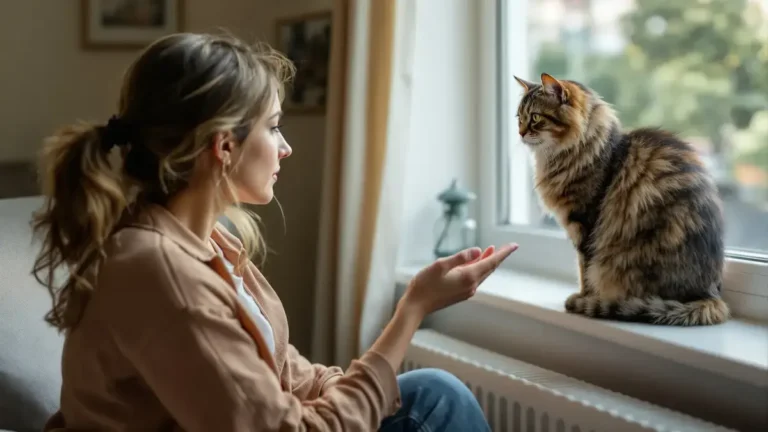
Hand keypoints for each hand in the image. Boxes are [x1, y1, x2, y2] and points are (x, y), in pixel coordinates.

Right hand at [400, 243, 517, 318]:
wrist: (416, 306)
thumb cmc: (424, 285)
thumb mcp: (440, 265)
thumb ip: (460, 257)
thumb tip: (478, 250)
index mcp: (468, 276)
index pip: (491, 262)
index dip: (504, 253)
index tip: (515, 245)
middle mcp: (471, 285)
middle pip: (490, 268)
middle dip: (498, 256)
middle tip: (507, 246)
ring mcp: (466, 291)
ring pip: (482, 273)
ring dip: (488, 262)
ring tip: (491, 250)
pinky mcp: (460, 293)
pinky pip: (475, 278)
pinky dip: (478, 268)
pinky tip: (474, 263)